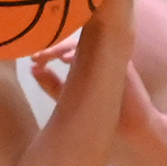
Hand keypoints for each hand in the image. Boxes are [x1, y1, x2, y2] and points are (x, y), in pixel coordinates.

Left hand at [29, 36, 160, 140]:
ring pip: (88, 42)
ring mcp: (113, 56)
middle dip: (53, 47)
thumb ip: (52, 83)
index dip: (49, 50)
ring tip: (50, 56)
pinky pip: (105, 50)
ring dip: (66, 47)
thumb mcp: (70, 97)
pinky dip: (86, 53)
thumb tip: (32, 69)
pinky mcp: (123, 63)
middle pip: (74, 40)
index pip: (65, 45)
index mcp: (88, 57)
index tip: (33, 60)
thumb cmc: (103, 111)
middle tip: (36, 56)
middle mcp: (101, 53)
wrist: (134, 125)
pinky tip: (70, 59)